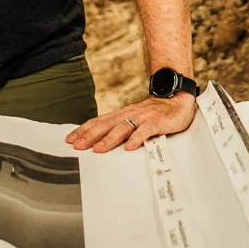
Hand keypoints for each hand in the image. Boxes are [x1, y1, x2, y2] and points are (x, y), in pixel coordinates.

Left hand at [68, 93, 197, 152]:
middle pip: (106, 125)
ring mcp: (143, 118)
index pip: (99, 121)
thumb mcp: (133, 119)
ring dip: (110, 138)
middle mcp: (130, 114)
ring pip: (123, 128)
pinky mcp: (157, 122)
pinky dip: (137, 138)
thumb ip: (119, 128)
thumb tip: (99, 141)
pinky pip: (146, 130)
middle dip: (90, 136)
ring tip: (99, 149)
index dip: (84, 130)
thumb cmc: (154, 113)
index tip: (70, 139)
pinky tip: (130, 147)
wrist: (177, 98)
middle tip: (77, 146)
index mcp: (122, 115)